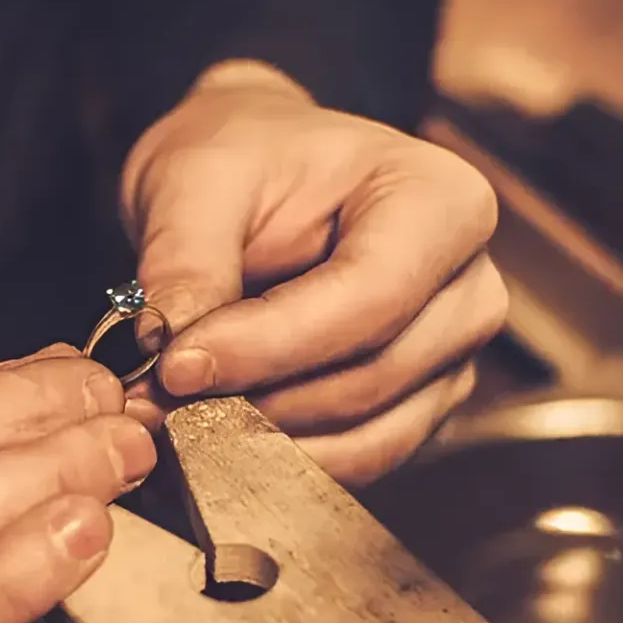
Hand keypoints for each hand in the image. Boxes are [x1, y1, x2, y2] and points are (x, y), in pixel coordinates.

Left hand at [122, 60, 507, 485]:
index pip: (371, 296)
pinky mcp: (418, 410)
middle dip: (256, 403)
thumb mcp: (195, 178)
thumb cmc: (243, 158)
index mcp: (441, 201)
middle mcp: (468, 286)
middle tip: (154, 403)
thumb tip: (169, 348)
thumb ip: (184, 260)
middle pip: (371, 377)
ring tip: (172, 420)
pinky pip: (358, 461)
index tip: (178, 366)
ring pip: (367, 436)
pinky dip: (279, 464)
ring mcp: (450, 357)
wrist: (256, 180)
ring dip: (262, 444)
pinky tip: (211, 440)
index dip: (271, 345)